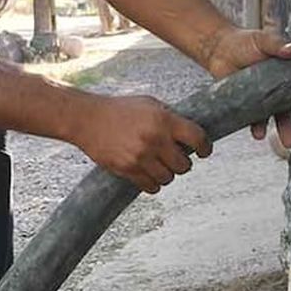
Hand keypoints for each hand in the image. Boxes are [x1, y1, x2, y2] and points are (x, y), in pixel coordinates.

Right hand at [75, 94, 211, 193]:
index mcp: (163, 120)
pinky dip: (152, 183)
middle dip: (181, 162)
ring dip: (166, 173)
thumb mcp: (148, 104)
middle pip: (185, 165)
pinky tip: (147, 172)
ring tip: (156, 164)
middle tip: (172, 156)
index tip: (204, 151)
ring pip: (169, 178)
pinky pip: (151, 187)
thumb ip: (170, 117)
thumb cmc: (118, 109)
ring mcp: (140, 156)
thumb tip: (190, 135)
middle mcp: (154, 139)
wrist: (85, 119)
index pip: (198, 138)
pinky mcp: (127, 169)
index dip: (205, 148)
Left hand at [202, 27, 290, 147]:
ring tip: (289, 142)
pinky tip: (258, 133)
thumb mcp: (264, 39)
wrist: (219, 49)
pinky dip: (259, 126)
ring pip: (286, 117)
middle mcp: (289, 88)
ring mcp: (271, 98)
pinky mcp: (253, 104)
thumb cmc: (246, 43)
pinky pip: (258, 119)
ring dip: (288, 130)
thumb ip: (278, 43)